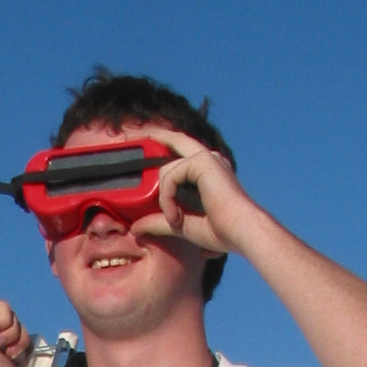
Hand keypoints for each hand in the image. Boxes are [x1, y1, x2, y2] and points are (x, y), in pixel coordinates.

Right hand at [0, 299, 36, 366]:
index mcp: (3, 350)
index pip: (22, 339)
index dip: (22, 346)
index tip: (14, 357)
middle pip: (20, 328)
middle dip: (17, 341)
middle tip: (5, 351)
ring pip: (14, 318)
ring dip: (8, 333)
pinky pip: (4, 307)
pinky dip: (1, 319)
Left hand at [135, 128, 254, 258]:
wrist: (238, 231)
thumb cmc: (218, 231)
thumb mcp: (180, 225)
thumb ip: (159, 222)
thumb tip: (135, 228)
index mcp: (206, 170)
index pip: (179, 152)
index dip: (162, 144)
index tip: (141, 141)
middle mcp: (208, 158)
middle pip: (174, 139)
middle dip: (151, 135)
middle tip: (128, 135)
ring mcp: (207, 157)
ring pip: (167, 170)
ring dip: (165, 199)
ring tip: (176, 219)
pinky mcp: (203, 161)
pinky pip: (171, 177)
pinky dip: (168, 199)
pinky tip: (177, 216)